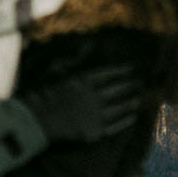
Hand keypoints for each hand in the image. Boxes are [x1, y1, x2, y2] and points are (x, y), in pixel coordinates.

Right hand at [20, 63, 143, 142]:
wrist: (36, 121)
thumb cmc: (44, 94)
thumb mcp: (58, 71)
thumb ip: (77, 59)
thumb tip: (92, 44)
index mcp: (86, 79)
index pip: (111, 73)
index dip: (123, 70)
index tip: (132, 68)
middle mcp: (96, 96)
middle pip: (120, 88)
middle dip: (132, 84)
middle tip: (141, 82)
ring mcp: (97, 115)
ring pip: (121, 106)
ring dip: (132, 101)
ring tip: (139, 98)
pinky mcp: (96, 132)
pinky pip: (117, 125)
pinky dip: (127, 119)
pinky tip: (132, 115)